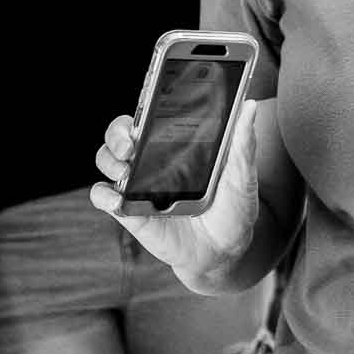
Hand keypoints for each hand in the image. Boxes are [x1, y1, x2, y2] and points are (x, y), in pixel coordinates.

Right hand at [90, 99, 261, 291]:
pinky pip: (103, 197)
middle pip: (120, 132)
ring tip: (125, 169)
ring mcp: (138, 184)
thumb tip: (250, 105)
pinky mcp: (129, 211)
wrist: (225, 251)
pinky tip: (116, 198)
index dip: (142, 102)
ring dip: (109, 158)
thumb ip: (242, 143)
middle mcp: (152, 158)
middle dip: (118, 132)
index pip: (152, 113)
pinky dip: (103, 195)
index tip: (147, 102)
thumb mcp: (242, 176)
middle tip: (131, 144)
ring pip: (106, 159)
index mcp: (177, 142)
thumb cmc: (233, 208)